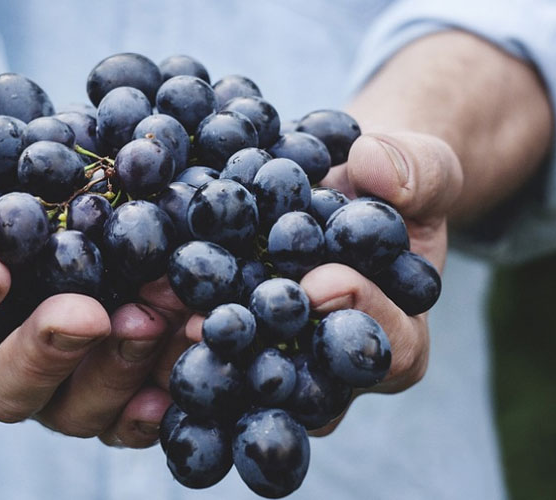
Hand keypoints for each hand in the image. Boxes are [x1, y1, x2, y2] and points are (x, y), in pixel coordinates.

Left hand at [173, 131, 462, 434]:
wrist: (338, 187)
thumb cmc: (389, 185)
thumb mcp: (421, 168)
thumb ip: (417, 171)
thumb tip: (375, 167)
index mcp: (397, 338)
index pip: (390, 348)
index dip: (360, 316)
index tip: (323, 282)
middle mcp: (333, 369)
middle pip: (306, 384)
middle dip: (263, 353)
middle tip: (218, 325)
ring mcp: (277, 363)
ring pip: (245, 381)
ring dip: (204, 356)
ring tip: (164, 321)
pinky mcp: (230, 346)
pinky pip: (203, 353)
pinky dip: (168, 336)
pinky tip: (133, 314)